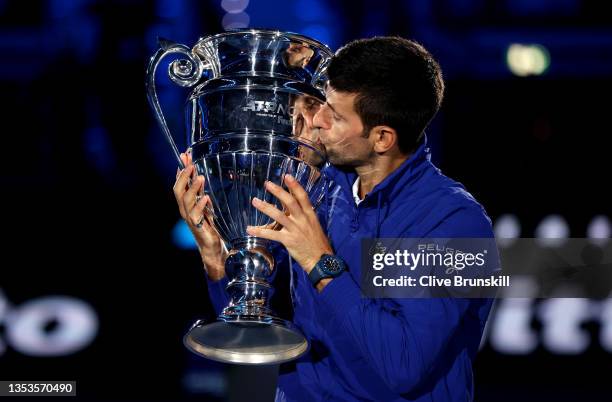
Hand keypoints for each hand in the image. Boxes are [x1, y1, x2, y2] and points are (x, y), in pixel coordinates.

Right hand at [173, 150, 226, 280]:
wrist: (212, 246)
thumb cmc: (210, 225)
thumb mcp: (206, 205)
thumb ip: (202, 192)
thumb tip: (201, 176)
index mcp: (186, 203)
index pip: (180, 183)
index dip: (181, 170)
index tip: (185, 155)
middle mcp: (185, 209)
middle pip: (178, 190)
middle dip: (183, 176)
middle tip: (191, 165)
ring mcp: (190, 218)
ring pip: (186, 201)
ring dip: (193, 188)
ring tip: (200, 178)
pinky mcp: (198, 226)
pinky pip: (196, 214)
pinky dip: (201, 205)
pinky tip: (206, 197)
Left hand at [246, 175, 332, 272]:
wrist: (321, 260)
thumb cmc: (318, 244)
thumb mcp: (314, 226)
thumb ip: (304, 216)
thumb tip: (295, 206)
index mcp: (310, 215)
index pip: (303, 197)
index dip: (295, 185)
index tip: (287, 176)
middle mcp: (303, 220)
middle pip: (290, 202)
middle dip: (278, 191)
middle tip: (267, 184)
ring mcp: (295, 230)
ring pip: (279, 215)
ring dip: (265, 207)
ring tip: (255, 201)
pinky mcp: (288, 240)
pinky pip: (272, 234)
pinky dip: (260, 231)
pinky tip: (250, 229)